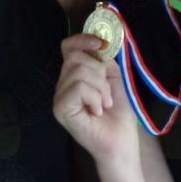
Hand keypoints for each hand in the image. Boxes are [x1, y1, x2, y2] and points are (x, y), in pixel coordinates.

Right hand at [54, 34, 138, 161]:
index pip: (68, 47)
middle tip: (107, 94)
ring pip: (79, 72)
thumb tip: (100, 44)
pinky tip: (96, 111)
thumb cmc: (118, 114)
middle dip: (99, 71)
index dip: (83, 40)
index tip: (102, 45)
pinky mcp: (60, 109)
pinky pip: (78, 87)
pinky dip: (94, 97)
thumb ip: (105, 61)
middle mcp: (63, 84)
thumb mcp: (114, 80)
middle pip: (75, 57)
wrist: (121, 141)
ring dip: (100, 88)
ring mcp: (59, 97)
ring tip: (103, 105)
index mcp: (74, 75)